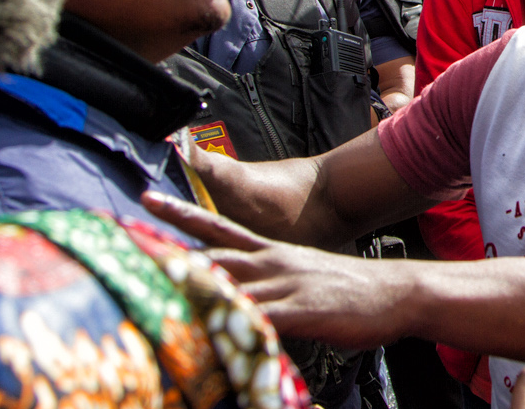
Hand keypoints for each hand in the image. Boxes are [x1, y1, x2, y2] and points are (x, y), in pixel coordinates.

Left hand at [142, 191, 409, 347]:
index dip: (179, 214)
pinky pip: (257, 318)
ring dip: (189, 289)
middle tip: (126, 245)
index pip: (217, 227)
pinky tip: (209, 327)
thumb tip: (240, 300)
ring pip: (227, 284)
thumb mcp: (303, 281)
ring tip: (150, 289)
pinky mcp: (300, 310)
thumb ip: (269, 290)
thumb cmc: (350, 292)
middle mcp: (272, 262)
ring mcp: (285, 285)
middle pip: (210, 252)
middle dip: (167, 250)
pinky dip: (232, 322)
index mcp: (271, 252)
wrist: (397, 292)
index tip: (146, 199)